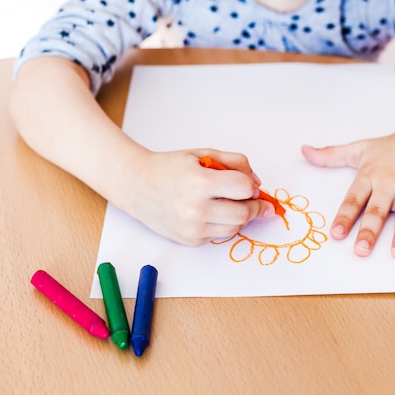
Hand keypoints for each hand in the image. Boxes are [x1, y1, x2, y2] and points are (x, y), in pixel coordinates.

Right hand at [124, 149, 274, 245]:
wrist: (136, 184)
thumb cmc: (170, 167)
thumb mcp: (203, 153)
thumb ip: (235, 163)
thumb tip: (257, 183)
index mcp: (199, 182)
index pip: (244, 188)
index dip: (252, 186)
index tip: (251, 185)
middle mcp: (195, 209)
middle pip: (243, 213)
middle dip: (254, 206)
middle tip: (254, 200)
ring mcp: (192, 228)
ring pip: (234, 228)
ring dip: (240, 216)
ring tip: (229, 202)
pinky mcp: (190, 240)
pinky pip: (219, 235)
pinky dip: (223, 224)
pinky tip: (212, 212)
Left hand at [302, 125, 394, 257]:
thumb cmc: (391, 147)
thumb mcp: (359, 149)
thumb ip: (331, 155)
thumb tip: (304, 151)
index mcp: (369, 175)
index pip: (353, 198)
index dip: (344, 216)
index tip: (335, 234)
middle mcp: (390, 182)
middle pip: (378, 210)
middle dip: (369, 231)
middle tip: (361, 250)